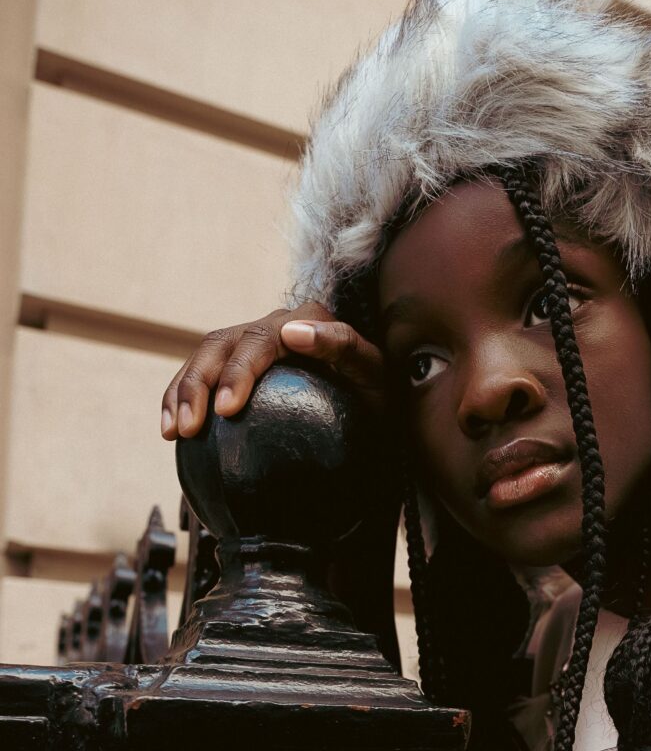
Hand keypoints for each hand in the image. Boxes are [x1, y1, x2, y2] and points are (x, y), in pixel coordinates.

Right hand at [161, 304, 384, 439]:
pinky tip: (170, 429)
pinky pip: (200, 374)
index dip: (239, 372)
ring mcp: (253, 341)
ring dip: (181, 392)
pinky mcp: (239, 363)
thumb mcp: (374, 371)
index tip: (227, 409)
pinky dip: (179, 398)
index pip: (261, 339)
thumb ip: (342, 347)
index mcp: (307, 320)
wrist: (376, 404)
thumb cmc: (379, 391)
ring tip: (174, 431)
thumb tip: (293, 333)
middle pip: (222, 344)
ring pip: (203, 356)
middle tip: (191, 428)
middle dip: (199, 385)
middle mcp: (275, 325)